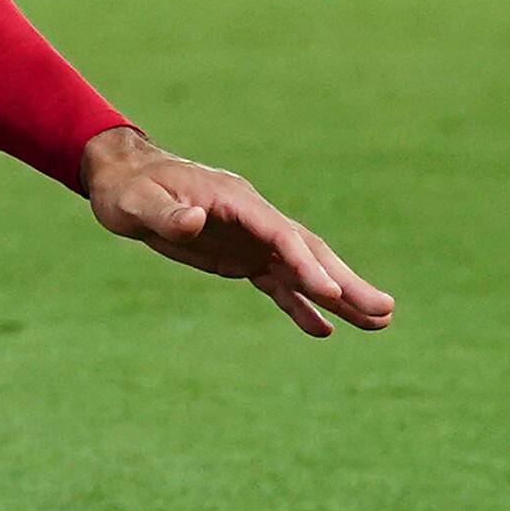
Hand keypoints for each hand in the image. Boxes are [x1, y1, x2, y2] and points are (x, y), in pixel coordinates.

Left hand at [81, 126, 393, 337]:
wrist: (123, 180)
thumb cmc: (128, 189)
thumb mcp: (137, 202)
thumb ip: (167, 213)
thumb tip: (193, 220)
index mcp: (236, 201)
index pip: (281, 236)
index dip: (307, 264)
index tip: (332, 293)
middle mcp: (254, 220)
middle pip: (308, 252)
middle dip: (345, 282)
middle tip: (386, 311)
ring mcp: (251, 239)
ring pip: (303, 269)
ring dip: (339, 296)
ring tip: (380, 323)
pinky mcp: (241, 257)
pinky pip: (278, 283)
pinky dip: (300, 305)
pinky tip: (324, 330)